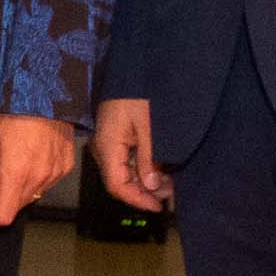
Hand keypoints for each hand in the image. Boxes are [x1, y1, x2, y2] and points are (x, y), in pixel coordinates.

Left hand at [0, 114, 82, 227]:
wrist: (45, 97)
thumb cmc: (14, 117)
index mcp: (16, 173)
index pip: (3, 216)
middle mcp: (38, 178)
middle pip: (17, 207)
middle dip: (2, 202)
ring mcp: (54, 174)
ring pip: (32, 196)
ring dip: (19, 190)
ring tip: (15, 162)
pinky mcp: (65, 168)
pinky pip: (47, 183)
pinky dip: (36, 179)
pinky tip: (31, 159)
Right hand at [91, 98, 172, 212]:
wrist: (132, 69)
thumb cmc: (140, 93)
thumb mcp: (150, 127)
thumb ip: (149, 158)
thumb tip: (151, 185)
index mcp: (107, 147)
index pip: (117, 185)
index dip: (137, 199)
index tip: (159, 207)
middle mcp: (103, 148)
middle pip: (119, 180)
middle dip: (144, 191)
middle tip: (171, 191)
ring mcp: (108, 142)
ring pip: (123, 172)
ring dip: (145, 180)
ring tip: (170, 180)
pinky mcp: (115, 136)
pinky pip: (126, 160)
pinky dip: (143, 167)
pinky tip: (160, 167)